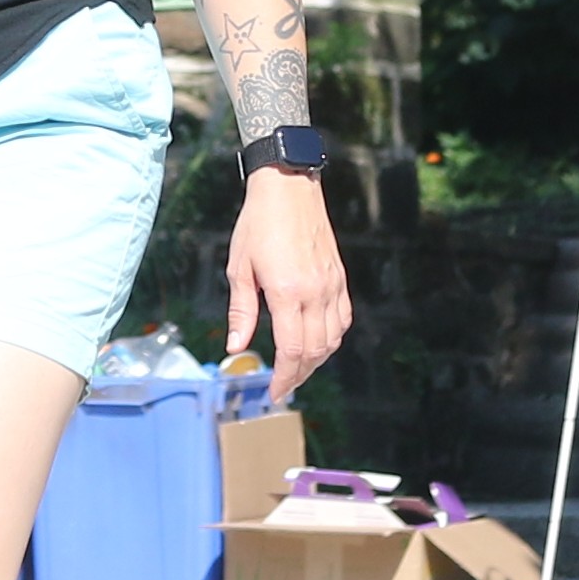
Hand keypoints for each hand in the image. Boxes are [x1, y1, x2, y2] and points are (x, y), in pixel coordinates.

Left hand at [227, 168, 351, 407]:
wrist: (288, 188)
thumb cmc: (258, 224)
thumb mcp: (239, 268)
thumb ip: (241, 312)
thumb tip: (235, 347)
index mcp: (287, 293)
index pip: (291, 350)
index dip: (284, 377)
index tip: (274, 391)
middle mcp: (315, 292)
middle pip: (315, 351)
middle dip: (299, 375)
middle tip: (283, 386)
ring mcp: (331, 285)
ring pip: (333, 338)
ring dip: (317, 360)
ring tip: (297, 368)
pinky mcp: (339, 277)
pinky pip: (343, 318)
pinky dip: (332, 337)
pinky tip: (318, 341)